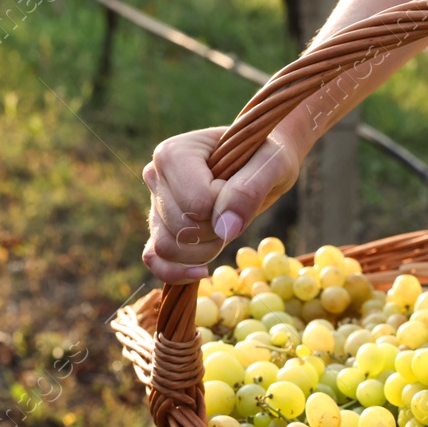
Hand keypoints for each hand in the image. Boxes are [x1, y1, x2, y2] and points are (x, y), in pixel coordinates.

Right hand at [140, 126, 302, 281]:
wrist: (260, 162)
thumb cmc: (265, 156)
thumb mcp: (272, 164)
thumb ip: (250, 190)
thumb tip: (225, 228)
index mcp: (173, 154)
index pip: (196, 204)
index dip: (226, 208)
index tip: (240, 186)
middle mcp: (156, 176)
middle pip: (181, 229)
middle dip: (217, 232)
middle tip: (235, 210)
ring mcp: (155, 203)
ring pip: (167, 248)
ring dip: (204, 251)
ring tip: (224, 228)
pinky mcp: (160, 227)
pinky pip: (155, 260)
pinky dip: (176, 273)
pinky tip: (202, 271)